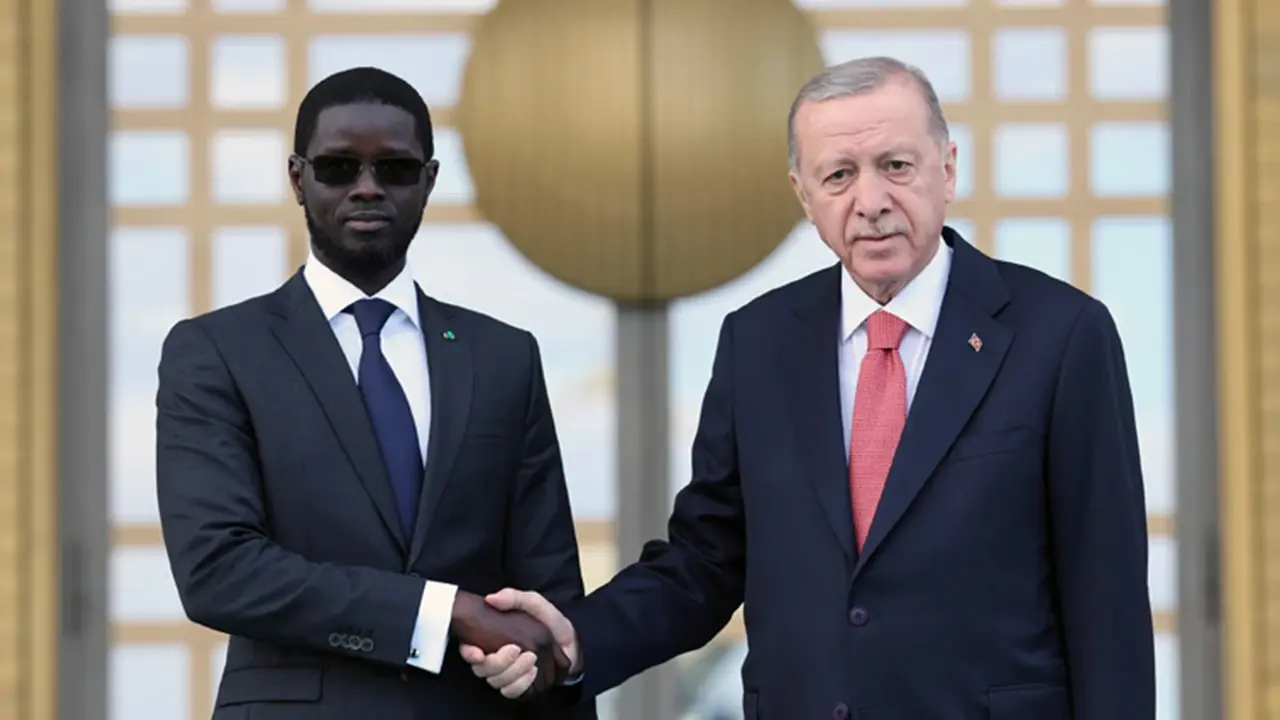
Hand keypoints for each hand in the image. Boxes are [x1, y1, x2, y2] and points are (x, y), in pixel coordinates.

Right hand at [459, 589, 579, 698]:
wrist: (574, 641)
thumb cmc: (550, 621)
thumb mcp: (534, 603)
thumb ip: (514, 598)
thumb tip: (490, 599)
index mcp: (493, 638)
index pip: (469, 649)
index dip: (468, 653)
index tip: (478, 652)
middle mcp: (496, 657)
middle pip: (482, 669)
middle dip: (497, 662)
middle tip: (516, 649)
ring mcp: (507, 673)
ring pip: (496, 681)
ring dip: (512, 672)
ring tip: (531, 659)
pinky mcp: (520, 685)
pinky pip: (511, 692)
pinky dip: (520, 684)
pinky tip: (532, 672)